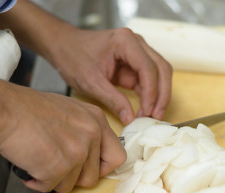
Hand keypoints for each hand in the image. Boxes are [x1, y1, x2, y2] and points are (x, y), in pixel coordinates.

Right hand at [0, 82, 125, 192]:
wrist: (2, 108)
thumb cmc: (26, 108)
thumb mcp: (68, 111)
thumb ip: (84, 131)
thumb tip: (89, 154)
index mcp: (96, 120)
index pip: (117, 156)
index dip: (102, 167)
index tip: (87, 168)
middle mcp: (92, 135)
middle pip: (93, 178)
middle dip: (73, 177)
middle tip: (55, 165)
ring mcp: (76, 152)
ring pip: (70, 186)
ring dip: (53, 179)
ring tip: (38, 159)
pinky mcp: (58, 167)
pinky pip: (50, 188)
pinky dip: (37, 181)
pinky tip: (28, 163)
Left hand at [48, 25, 171, 124]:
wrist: (63, 47)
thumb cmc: (73, 57)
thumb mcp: (91, 82)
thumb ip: (113, 100)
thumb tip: (130, 118)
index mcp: (125, 41)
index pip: (148, 68)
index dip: (152, 92)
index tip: (148, 111)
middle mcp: (136, 43)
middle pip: (161, 68)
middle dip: (161, 94)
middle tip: (157, 115)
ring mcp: (137, 53)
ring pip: (159, 74)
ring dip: (158, 95)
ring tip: (153, 115)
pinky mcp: (133, 64)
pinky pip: (148, 80)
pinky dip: (149, 95)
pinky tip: (145, 109)